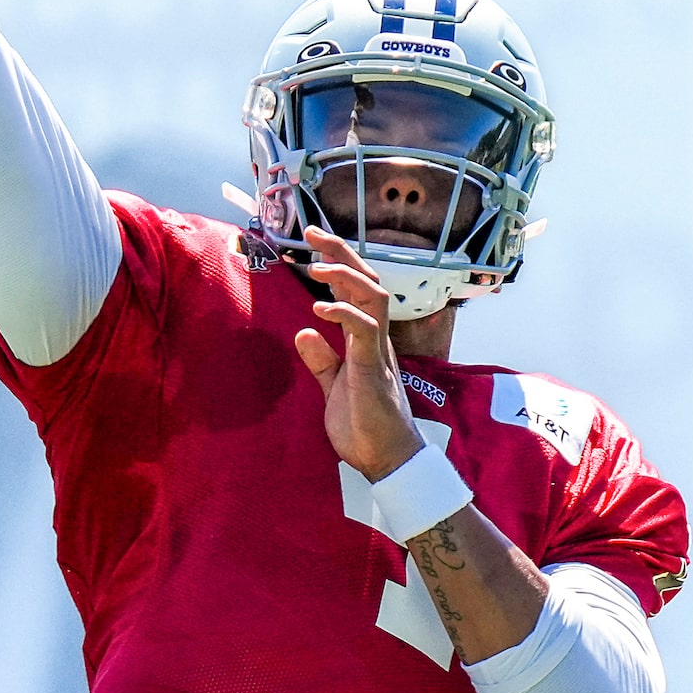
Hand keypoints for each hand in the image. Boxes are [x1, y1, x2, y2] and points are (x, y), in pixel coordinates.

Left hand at [293, 227, 426, 482]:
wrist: (387, 460)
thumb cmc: (364, 427)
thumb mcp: (334, 388)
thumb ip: (322, 361)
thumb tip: (304, 333)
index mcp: (366, 339)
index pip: (355, 289)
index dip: (336, 261)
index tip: (312, 240)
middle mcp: (376, 338)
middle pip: (367, 281)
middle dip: (341, 252)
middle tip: (312, 232)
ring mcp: (377, 351)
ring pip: (372, 296)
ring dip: (344, 276)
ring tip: (315, 267)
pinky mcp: (373, 369)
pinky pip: (364, 330)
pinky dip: (343, 314)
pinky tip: (319, 310)